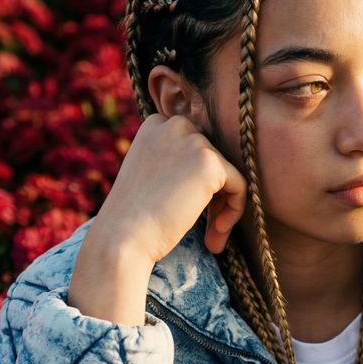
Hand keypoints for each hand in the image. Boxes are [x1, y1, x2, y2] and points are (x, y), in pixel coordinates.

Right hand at [91, 112, 248, 265]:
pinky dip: (234, 210)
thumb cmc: (133, 217)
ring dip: (223, 208)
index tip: (188, 211)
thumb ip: (175, 164)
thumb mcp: (149, 176)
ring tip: (211, 239)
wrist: (123, 236)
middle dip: (213, 196)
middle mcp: (174, 124)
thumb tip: (207, 173)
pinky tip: (216, 233)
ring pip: (227, 174)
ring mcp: (193, 140)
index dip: (196, 183)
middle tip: (207, 230)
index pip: (193, 148)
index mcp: (155, 125)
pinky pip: (239, 185)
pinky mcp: (210, 162)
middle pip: (212, 159)